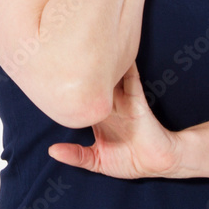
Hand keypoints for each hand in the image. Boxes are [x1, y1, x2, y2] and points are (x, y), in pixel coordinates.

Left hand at [47, 61, 182, 179]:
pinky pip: (131, 79)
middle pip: (93, 82)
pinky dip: (126, 66)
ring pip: (109, 77)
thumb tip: (52, 151)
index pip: (81, 97)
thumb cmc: (128, 161)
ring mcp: (122, 100)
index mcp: (97, 116)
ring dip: (102, 63)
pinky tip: (118, 53)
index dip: (68, 87)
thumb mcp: (96, 161)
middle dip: (82, 69)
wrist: (156, 164)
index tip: (52, 74)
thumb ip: (76, 155)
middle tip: (65, 53)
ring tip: (89, 44)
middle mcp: (109, 105)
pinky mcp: (137, 100)